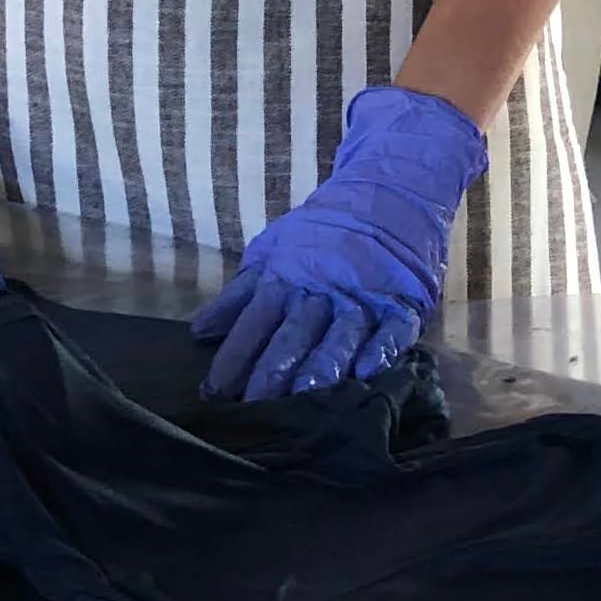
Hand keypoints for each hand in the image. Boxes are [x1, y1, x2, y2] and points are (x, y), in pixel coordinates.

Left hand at [190, 85, 485, 401]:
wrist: (389, 190)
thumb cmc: (322, 230)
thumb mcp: (273, 250)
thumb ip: (238, 294)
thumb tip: (199, 332)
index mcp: (286, 277)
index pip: (254, 320)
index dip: (234, 356)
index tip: (213, 393)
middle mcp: (321, 289)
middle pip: (294, 334)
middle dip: (273, 372)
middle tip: (254, 409)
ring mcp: (363, 296)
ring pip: (339, 336)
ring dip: (322, 368)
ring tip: (306, 400)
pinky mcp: (401, 302)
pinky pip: (391, 330)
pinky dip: (381, 350)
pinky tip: (368, 372)